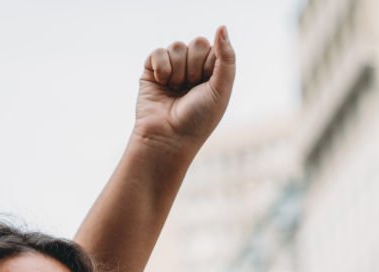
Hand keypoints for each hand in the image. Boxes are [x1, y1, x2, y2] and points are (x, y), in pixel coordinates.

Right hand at [135, 27, 235, 154]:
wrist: (168, 137)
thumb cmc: (198, 119)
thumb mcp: (221, 89)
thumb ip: (226, 58)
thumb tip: (222, 26)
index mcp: (212, 73)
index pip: (214, 48)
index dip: (210, 65)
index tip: (207, 86)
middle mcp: (193, 69)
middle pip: (197, 43)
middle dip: (195, 67)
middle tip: (190, 89)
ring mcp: (172, 69)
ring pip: (177, 46)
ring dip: (178, 71)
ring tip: (176, 90)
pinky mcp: (151, 70)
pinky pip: (158, 52)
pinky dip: (161, 68)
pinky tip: (162, 83)